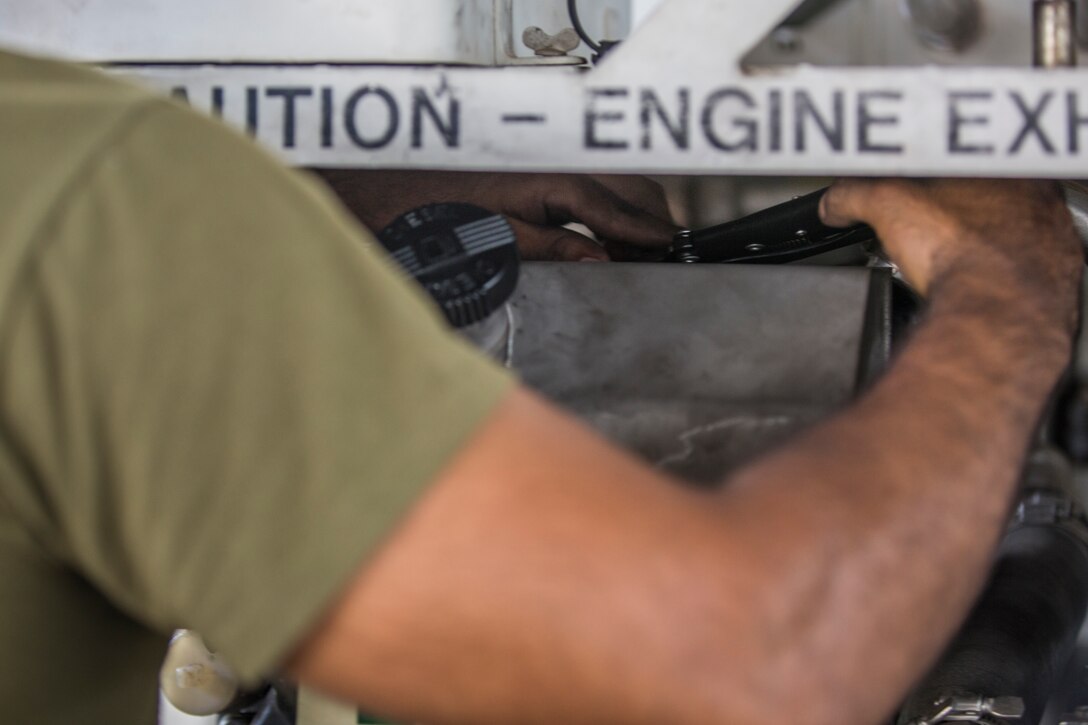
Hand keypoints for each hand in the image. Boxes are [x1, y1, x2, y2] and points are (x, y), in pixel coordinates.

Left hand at [314, 170, 678, 260]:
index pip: (610, 208)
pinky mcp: (537, 176)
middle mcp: (552, 168)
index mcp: (546, 183)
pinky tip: (608, 236)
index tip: (670, 248)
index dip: (643, 232)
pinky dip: (611, 210)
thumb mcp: (496, 241)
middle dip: (650, 220)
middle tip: (663, 257)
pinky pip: (591, 189)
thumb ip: (553, 249)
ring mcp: (547, 169)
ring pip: (613, 183)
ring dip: (633, 213)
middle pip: (625, 187)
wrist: (386, 188)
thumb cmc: (430, 213)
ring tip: (642, 252)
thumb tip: (601, 261)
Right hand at [821, 178, 1082, 332]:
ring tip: (946, 257)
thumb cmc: (963, 252)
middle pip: (986, 192)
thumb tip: (835, 202)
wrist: (1000, 310)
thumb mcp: (886, 206)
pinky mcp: (1054, 276)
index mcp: (1005, 164)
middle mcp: (1039, 197)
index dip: (930, 173)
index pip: (960, 157)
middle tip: (926, 227)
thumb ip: (854, 195)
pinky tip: (971, 281)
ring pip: (1006, 228)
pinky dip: (995, 271)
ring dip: (976, 240)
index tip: (914, 188)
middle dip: (954, 208)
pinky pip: (1019, 264)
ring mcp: (1051, 237)